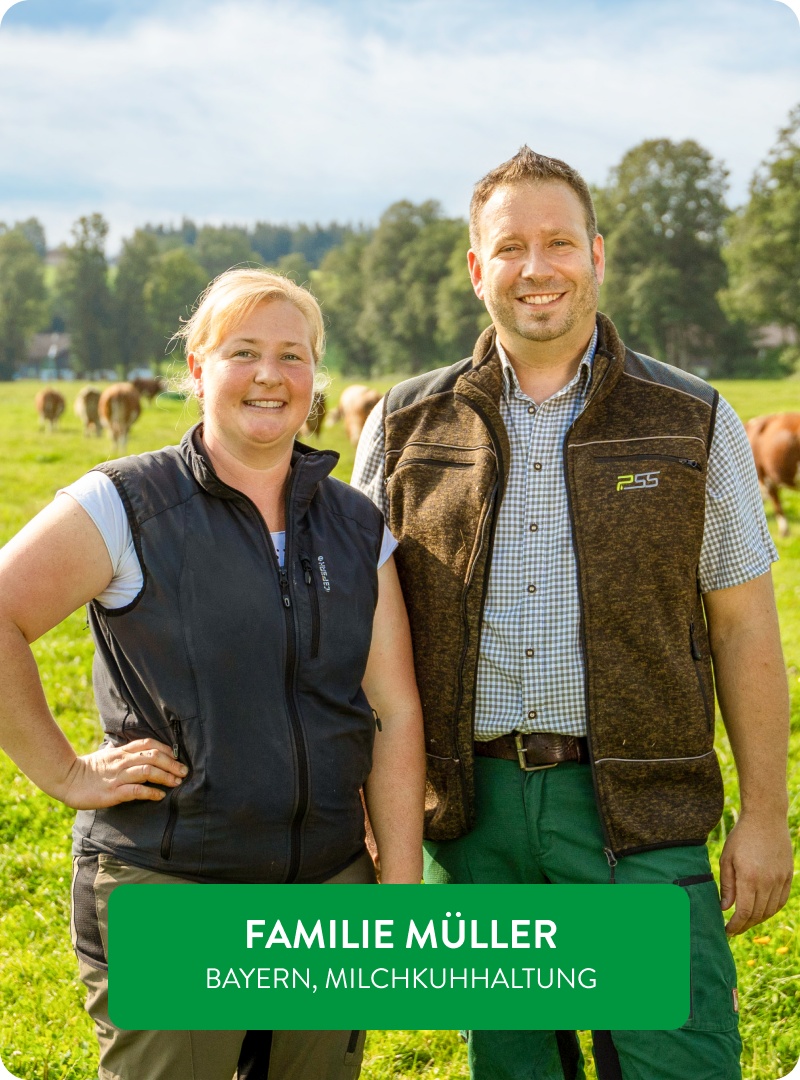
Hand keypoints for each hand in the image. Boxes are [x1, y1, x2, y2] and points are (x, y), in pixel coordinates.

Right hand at [55, 738, 187, 809]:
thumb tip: (136, 750)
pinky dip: (150, 792)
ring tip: (177, 782)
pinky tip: (160, 795)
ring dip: (166, 776)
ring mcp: (117, 776)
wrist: (65, 779)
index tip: (177, 757)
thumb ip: (122, 753)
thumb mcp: (106, 755)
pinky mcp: (113, 792)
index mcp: (121, 752)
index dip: (166, 749)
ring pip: (147, 771)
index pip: (148, 744)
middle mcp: (122, 761)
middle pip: (153, 756)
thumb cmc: (87, 769)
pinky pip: (136, 790)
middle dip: (172, 764)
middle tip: (184, 771)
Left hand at [719, 811, 792, 934]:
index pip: (744, 912)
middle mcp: (767, 882)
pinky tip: (761, 911)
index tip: (727, 930)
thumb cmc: (742, 837)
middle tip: (734, 928)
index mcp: (749, 878)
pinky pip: (780, 901)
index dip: (736, 925)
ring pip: (770, 910)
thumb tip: (726, 908)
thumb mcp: (727, 858)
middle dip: (745, 925)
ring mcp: (780, 880)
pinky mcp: (788, 876)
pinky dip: (771, 910)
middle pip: (758, 915)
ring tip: (745, 921)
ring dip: (757, 919)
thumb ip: (727, 885)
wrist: (766, 818)